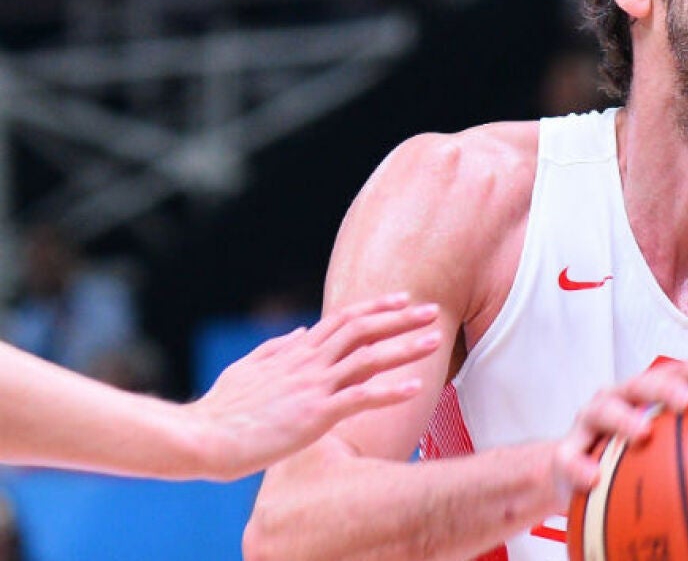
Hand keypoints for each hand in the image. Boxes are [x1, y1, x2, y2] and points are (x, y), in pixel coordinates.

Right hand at [183, 292, 442, 479]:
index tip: (402, 299)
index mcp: (294, 353)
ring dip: (406, 348)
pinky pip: (360, 399)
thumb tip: (301, 334)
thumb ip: (276, 350)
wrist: (201, 438)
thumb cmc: (221, 410)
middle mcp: (308, 364)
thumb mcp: (247, 370)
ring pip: (369, 359)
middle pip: (362, 330)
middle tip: (433, 310)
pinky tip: (416, 387)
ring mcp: (313, 388)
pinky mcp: (314, 415)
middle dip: (401, 318)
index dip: (375, 308)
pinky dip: (391, 391)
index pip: (342, 320)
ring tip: (437, 340)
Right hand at [550, 359, 687, 496]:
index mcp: (651, 392)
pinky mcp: (566, 451)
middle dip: (670, 387)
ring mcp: (591, 421)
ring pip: (605, 409)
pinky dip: (580, 467)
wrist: (572, 470)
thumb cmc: (630, 453)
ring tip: (642, 433)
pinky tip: (593, 479)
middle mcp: (622, 397)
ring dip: (624, 419)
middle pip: (647, 382)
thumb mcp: (665, 445)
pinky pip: (570, 457)